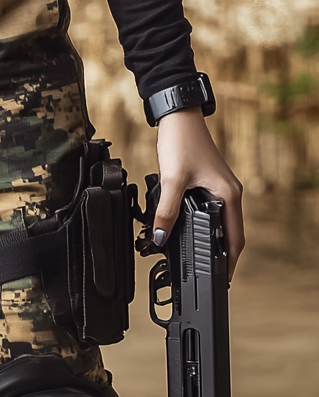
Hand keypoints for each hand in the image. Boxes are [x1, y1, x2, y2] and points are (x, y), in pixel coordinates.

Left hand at [153, 107, 244, 278]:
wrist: (178, 116)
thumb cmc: (181, 141)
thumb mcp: (172, 180)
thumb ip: (166, 212)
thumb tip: (160, 238)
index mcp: (229, 195)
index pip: (235, 239)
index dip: (231, 262)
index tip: (224, 280)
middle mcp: (230, 192)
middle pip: (231, 233)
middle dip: (222, 254)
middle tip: (211, 273)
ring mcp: (222, 186)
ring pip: (222, 220)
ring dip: (213, 237)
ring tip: (201, 255)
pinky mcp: (211, 180)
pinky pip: (213, 209)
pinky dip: (206, 222)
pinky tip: (192, 227)